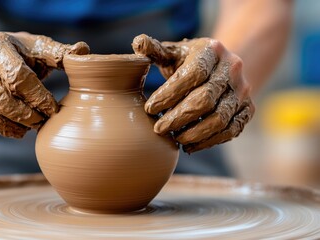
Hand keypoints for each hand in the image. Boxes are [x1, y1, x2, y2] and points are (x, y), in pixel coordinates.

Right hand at [0, 32, 88, 137]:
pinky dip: (7, 130)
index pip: (18, 77)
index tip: (54, 108)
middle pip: (4, 100)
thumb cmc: (20, 54)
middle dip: (29, 115)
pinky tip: (21, 128)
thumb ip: (61, 53)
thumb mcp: (38, 47)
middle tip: (45, 121)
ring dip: (19, 126)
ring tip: (35, 124)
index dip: (38, 97)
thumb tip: (84, 52)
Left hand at [132, 34, 254, 152]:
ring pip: (219, 118)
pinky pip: (230, 130)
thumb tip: (138, 42)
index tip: (149, 109)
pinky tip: (189, 146)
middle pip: (205, 99)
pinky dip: (209, 142)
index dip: (169, 94)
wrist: (223, 67)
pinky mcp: (248, 109)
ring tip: (174, 139)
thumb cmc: (189, 61)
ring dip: (194, 133)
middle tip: (158, 129)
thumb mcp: (173, 52)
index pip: (192, 75)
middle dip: (178, 117)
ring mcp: (243, 90)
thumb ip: (154, 50)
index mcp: (212, 50)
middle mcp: (232, 69)